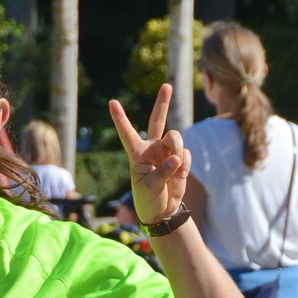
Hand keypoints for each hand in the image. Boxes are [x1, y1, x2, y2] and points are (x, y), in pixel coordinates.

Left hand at [108, 85, 190, 224]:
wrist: (163, 211)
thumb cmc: (148, 199)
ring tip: (177, 170)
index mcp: (137, 153)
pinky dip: (185, 163)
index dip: (120, 118)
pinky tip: (181, 175)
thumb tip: (176, 158)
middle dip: (163, 103)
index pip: (127, 133)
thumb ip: (162, 172)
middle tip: (167, 86)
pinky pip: (185, 153)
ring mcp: (167, 152)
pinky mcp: (180, 159)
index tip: (112, 102)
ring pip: (176, 137)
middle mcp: (152, 148)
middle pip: (158, 120)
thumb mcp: (149, 188)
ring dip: (178, 151)